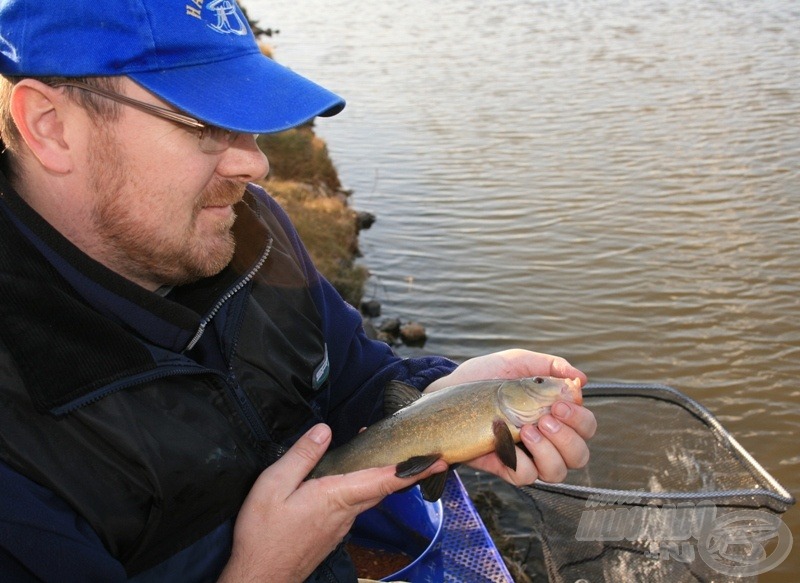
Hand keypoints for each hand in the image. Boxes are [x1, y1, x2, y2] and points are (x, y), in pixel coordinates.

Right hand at [218, 424, 446, 582]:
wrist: (258, 577)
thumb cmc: (263, 533)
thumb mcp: (273, 486)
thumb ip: (302, 457)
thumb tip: (324, 430)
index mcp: (336, 497)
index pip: (383, 480)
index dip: (412, 469)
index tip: (438, 460)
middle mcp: (346, 513)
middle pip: (381, 487)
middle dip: (399, 468)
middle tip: (413, 448)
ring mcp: (341, 526)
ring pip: (368, 497)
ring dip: (379, 477)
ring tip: (378, 454)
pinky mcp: (332, 534)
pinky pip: (354, 506)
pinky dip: (361, 488)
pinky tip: (348, 480)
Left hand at [424, 349, 595, 484]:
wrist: (449, 388)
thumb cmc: (486, 375)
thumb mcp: (518, 363)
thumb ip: (550, 367)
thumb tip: (581, 379)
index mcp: (555, 415)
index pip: (586, 427)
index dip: (580, 420)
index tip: (561, 404)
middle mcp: (547, 440)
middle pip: (579, 455)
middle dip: (568, 438)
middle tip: (544, 418)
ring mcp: (526, 456)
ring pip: (558, 472)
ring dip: (549, 452)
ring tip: (527, 429)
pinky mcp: (504, 466)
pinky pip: (525, 477)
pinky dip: (522, 462)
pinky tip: (510, 439)